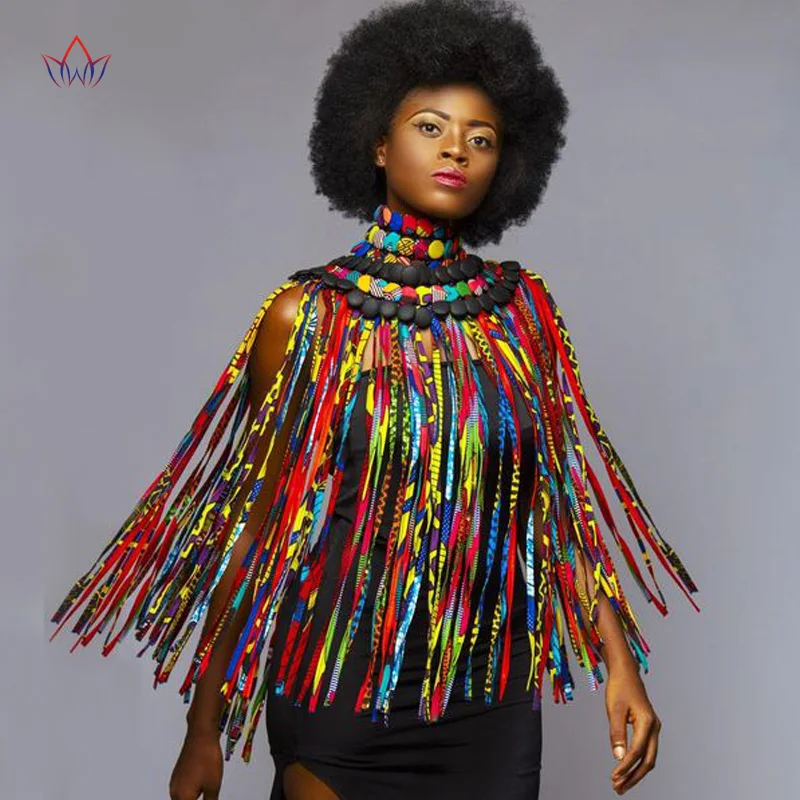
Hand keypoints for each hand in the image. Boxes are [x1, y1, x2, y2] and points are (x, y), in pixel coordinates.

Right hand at [169, 729, 223, 799]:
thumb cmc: (207, 757)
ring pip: (183, 799)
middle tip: (208, 796)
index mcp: (182, 797)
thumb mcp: (213, 786)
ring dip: (193, 798)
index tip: (208, 799)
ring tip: (207, 792)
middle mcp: (174, 792)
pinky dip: (191, 793)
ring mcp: (175, 782)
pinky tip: (202, 787)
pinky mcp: (178, 775)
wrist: (201, 735)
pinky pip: (183, 790)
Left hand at [605, 664, 661, 794]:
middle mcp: (655, 728)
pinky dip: (636, 763)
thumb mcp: (613, 708)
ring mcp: (654, 729)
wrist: (626, 673)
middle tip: (617, 789)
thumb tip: (618, 757)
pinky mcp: (649, 729)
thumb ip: (616, 732)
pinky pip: (646, 751)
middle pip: (648, 761)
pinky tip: (625, 770)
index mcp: (647, 722)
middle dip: (633, 777)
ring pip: (648, 758)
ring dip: (635, 773)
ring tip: (620, 785)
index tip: (613, 777)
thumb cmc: (619, 688)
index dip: (625, 767)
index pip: (637, 752)